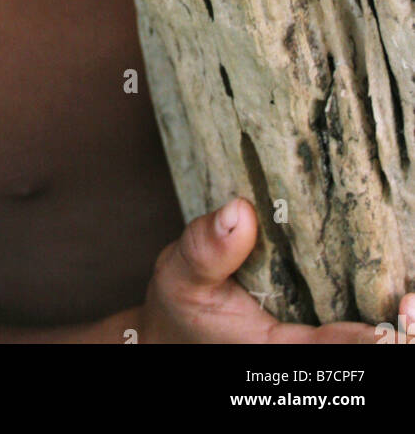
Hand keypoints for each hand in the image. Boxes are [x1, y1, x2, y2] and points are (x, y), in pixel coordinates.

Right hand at [137, 196, 414, 342]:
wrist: (175, 332)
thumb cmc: (181, 308)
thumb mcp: (181, 275)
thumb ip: (206, 249)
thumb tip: (239, 211)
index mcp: (280, 352)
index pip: (337, 351)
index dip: (375, 336)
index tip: (401, 305)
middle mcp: (307, 355)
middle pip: (366, 351)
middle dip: (399, 333)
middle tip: (413, 302)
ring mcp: (317, 345)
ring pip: (369, 344)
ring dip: (397, 327)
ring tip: (413, 300)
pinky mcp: (322, 332)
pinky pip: (361, 331)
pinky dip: (384, 318)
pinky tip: (401, 294)